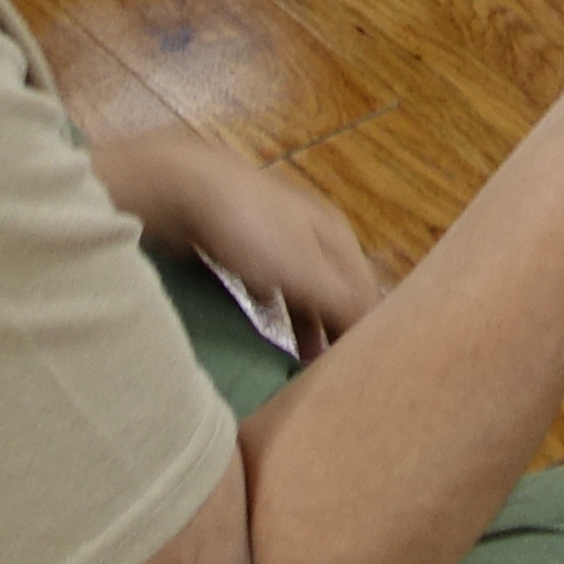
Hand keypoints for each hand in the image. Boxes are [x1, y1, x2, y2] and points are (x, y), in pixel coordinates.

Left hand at [98, 133, 390, 354]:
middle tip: (332, 374)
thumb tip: (377, 331)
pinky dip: (275, 306)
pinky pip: (270, 282)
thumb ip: (341, 301)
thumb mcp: (304, 271)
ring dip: (306, 323)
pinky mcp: (245, 243)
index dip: (366, 329)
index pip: (365, 290)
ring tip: (303, 363)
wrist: (186, 189)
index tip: (361, 369)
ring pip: (303, 288)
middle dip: (336, 329)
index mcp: (336, 236)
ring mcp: (278, 236)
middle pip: (336, 290)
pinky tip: (266, 324)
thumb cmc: (253, 231)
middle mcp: (314, 234)